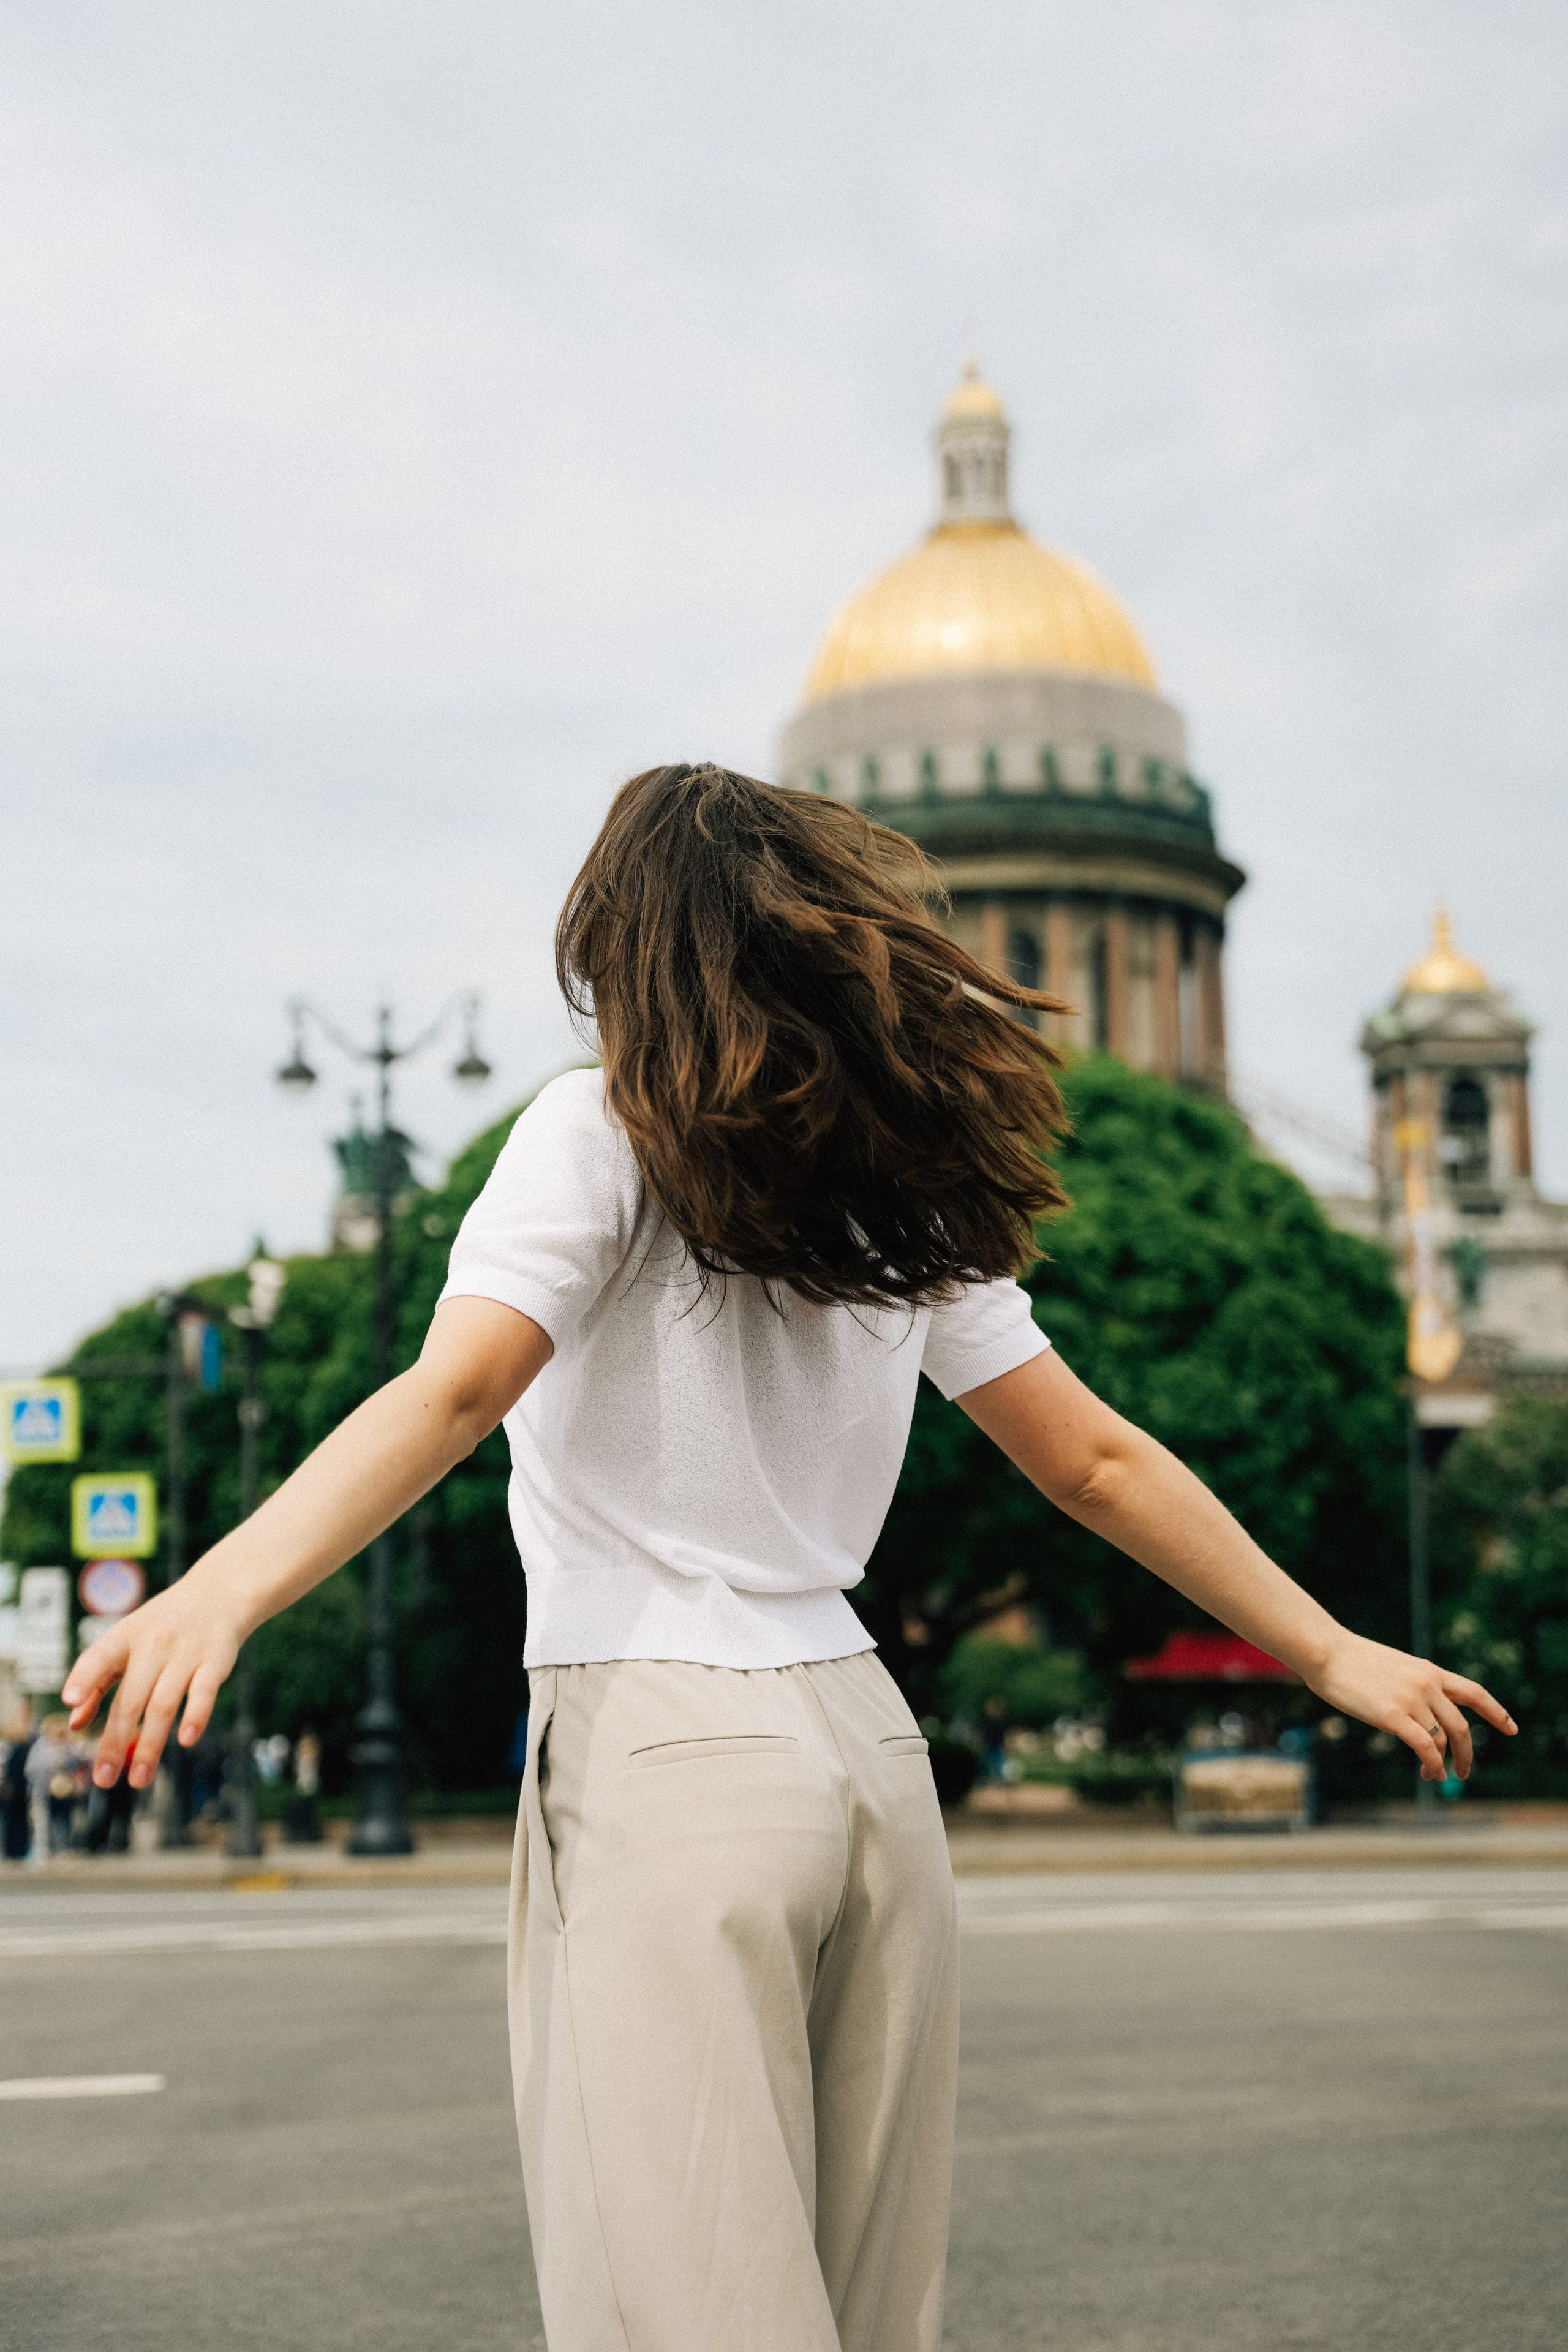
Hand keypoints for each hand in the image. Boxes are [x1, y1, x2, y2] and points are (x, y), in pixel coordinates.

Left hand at [60, 1575, 244, 1789]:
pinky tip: (185, 1741)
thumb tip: (74, 1723)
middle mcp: (153, 1644)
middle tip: (104, 1779)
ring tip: (139, 1778)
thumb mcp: (125, 1642)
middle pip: (130, 1699)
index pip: (99, 1656)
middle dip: (115, 1741)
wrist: (219, 1592)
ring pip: (163, 1704)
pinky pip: (204, 1692)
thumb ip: (97, 1680)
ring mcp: (186, 1652)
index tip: (69, 1700)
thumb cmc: (161, 1625)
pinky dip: (195, 1716)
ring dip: (150, 1745)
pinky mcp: (216, 1661)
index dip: (84, 1677)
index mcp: (125, 1637)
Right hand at [1308, 1629, 1515, 1780]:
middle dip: (1466, 1752)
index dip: (1496, 1712)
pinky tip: (1431, 1774)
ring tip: (1434, 1776)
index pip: (1474, 1692)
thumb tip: (1421, 1717)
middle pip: (1461, 1726)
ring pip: (1441, 1740)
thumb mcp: (1393, 1668)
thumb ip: (1413, 1687)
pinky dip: (1433, 1765)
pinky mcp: (1394, 1716)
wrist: (1326, 1652)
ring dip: (1442, 1763)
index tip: (1511, 1729)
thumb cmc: (1350, 1661)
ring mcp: (1412, 1699)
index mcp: (1429, 1670)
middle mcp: (1427, 1684)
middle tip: (1464, 1771)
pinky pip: (1424, 1747)